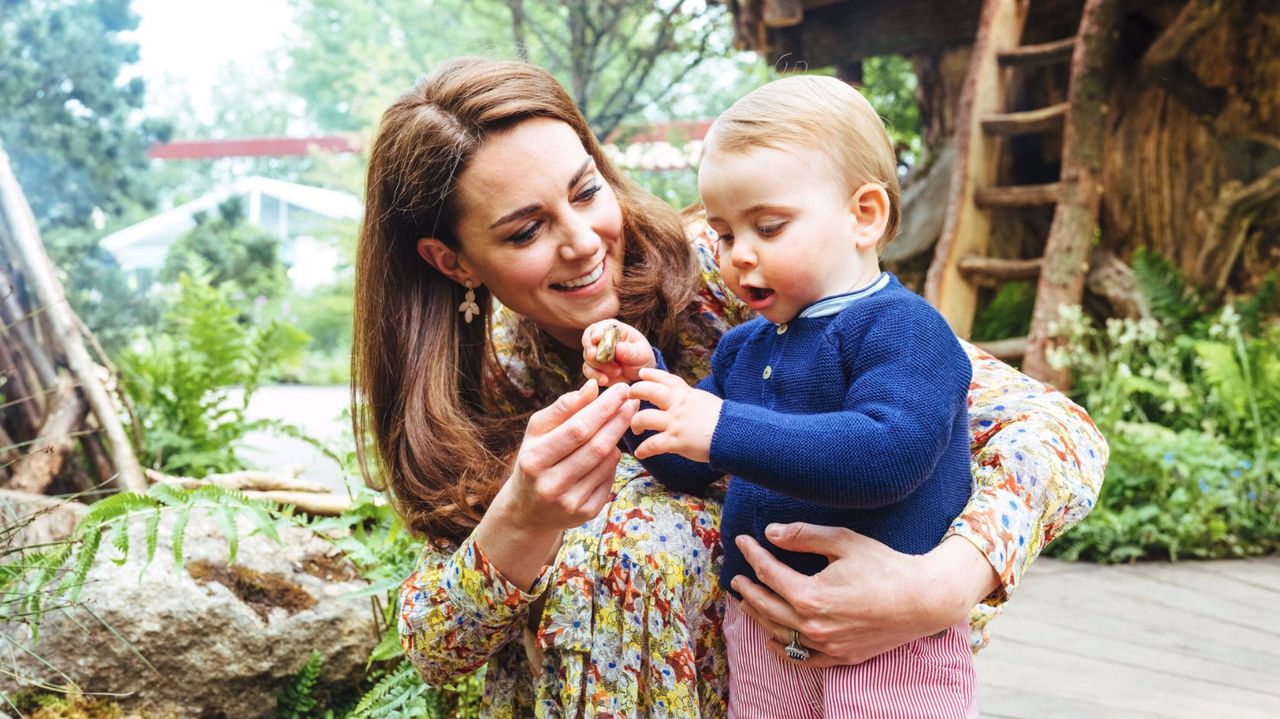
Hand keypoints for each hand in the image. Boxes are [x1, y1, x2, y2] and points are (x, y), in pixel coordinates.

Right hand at [504, 379, 637, 530]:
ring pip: (606, 462)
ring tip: (618, 423)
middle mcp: (551, 485)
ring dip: (616, 439)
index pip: (578, 429)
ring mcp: (570, 503)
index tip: (621, 389)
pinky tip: (608, 451)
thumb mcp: (538, 432)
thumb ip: (563, 408)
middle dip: (618, 420)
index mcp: (535, 459)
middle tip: (632, 401)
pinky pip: (609, 479)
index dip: (603, 408)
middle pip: (596, 447)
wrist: (528, 510)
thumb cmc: (535, 459)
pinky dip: (613, 461)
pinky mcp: (585, 514)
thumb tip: (592, 387)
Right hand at [581, 320, 654, 385]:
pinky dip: (595, 376)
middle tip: (597, 358)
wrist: (640, 373)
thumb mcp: (641, 353)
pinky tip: (605, 380)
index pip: (600, 327)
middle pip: (588, 342)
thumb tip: (618, 348)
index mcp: (613, 330)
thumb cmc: (642, 357)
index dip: (596, 332)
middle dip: (592, 351)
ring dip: (599, 367)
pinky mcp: (594, 367)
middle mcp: (601, 339)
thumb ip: (631, 351)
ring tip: (617, 371)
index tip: (596, 339)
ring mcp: (596, 353)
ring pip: (588, 358)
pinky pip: (588, 371)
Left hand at [628, 367, 721, 462]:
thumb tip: (682, 398)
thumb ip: (689, 398)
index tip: (642, 374)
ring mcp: (675, 423)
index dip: (651, 374)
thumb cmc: (722, 420)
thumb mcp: (704, 401)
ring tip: (636, 429)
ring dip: (635, 423)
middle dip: (635, 392)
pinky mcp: (676, 441)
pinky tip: (640, 453)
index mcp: (686, 394)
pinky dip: (643, 450)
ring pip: (644, 418)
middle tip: (629, 397)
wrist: (734, 434)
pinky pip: (652, 445)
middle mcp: (677, 405)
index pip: (665, 378)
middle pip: (649, 391)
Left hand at [730, 524, 998, 666]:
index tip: (743, 541)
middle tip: (737, 577)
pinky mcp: (841, 656)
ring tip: (748, 602)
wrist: (924, 599)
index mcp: (810, 595)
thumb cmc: (886, 566)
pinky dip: (783, 649)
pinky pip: (802, 658)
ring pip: (779, 633)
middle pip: (767, 606)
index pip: (769, 573)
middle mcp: (814, 625)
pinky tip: (772, 640)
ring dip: (759, 616)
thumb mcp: (844, 541)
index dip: (753, 554)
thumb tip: (771, 532)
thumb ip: (804, 537)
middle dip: (748, 589)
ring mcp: (827, 645)